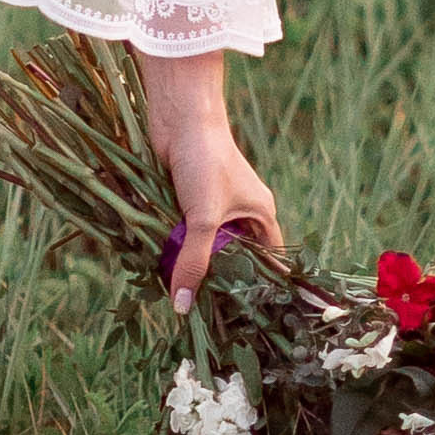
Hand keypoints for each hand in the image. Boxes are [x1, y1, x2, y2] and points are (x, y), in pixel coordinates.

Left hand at [136, 52, 283, 314]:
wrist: (179, 117)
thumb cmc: (204, 161)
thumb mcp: (203, 218)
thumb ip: (194, 261)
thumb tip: (182, 306)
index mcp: (260, 214)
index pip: (269, 261)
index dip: (261, 288)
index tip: (247, 318)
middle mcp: (241, 212)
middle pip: (235, 258)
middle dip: (221, 282)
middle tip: (207, 317)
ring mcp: (213, 206)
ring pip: (207, 247)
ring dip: (195, 264)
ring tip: (183, 300)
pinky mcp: (187, 199)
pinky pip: (185, 233)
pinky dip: (176, 247)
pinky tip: (164, 269)